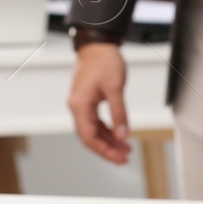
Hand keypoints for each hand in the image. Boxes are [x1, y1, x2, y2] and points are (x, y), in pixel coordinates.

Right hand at [68, 42, 131, 163]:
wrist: (97, 44)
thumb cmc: (104, 61)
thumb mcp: (115, 88)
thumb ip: (119, 114)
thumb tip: (122, 135)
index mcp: (80, 105)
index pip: (89, 137)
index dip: (104, 151)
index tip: (120, 158)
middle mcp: (77, 106)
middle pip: (89, 136)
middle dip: (107, 149)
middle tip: (125, 157)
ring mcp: (81, 104)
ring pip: (92, 130)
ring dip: (108, 140)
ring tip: (126, 148)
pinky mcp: (87, 100)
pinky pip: (95, 121)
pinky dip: (106, 130)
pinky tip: (118, 134)